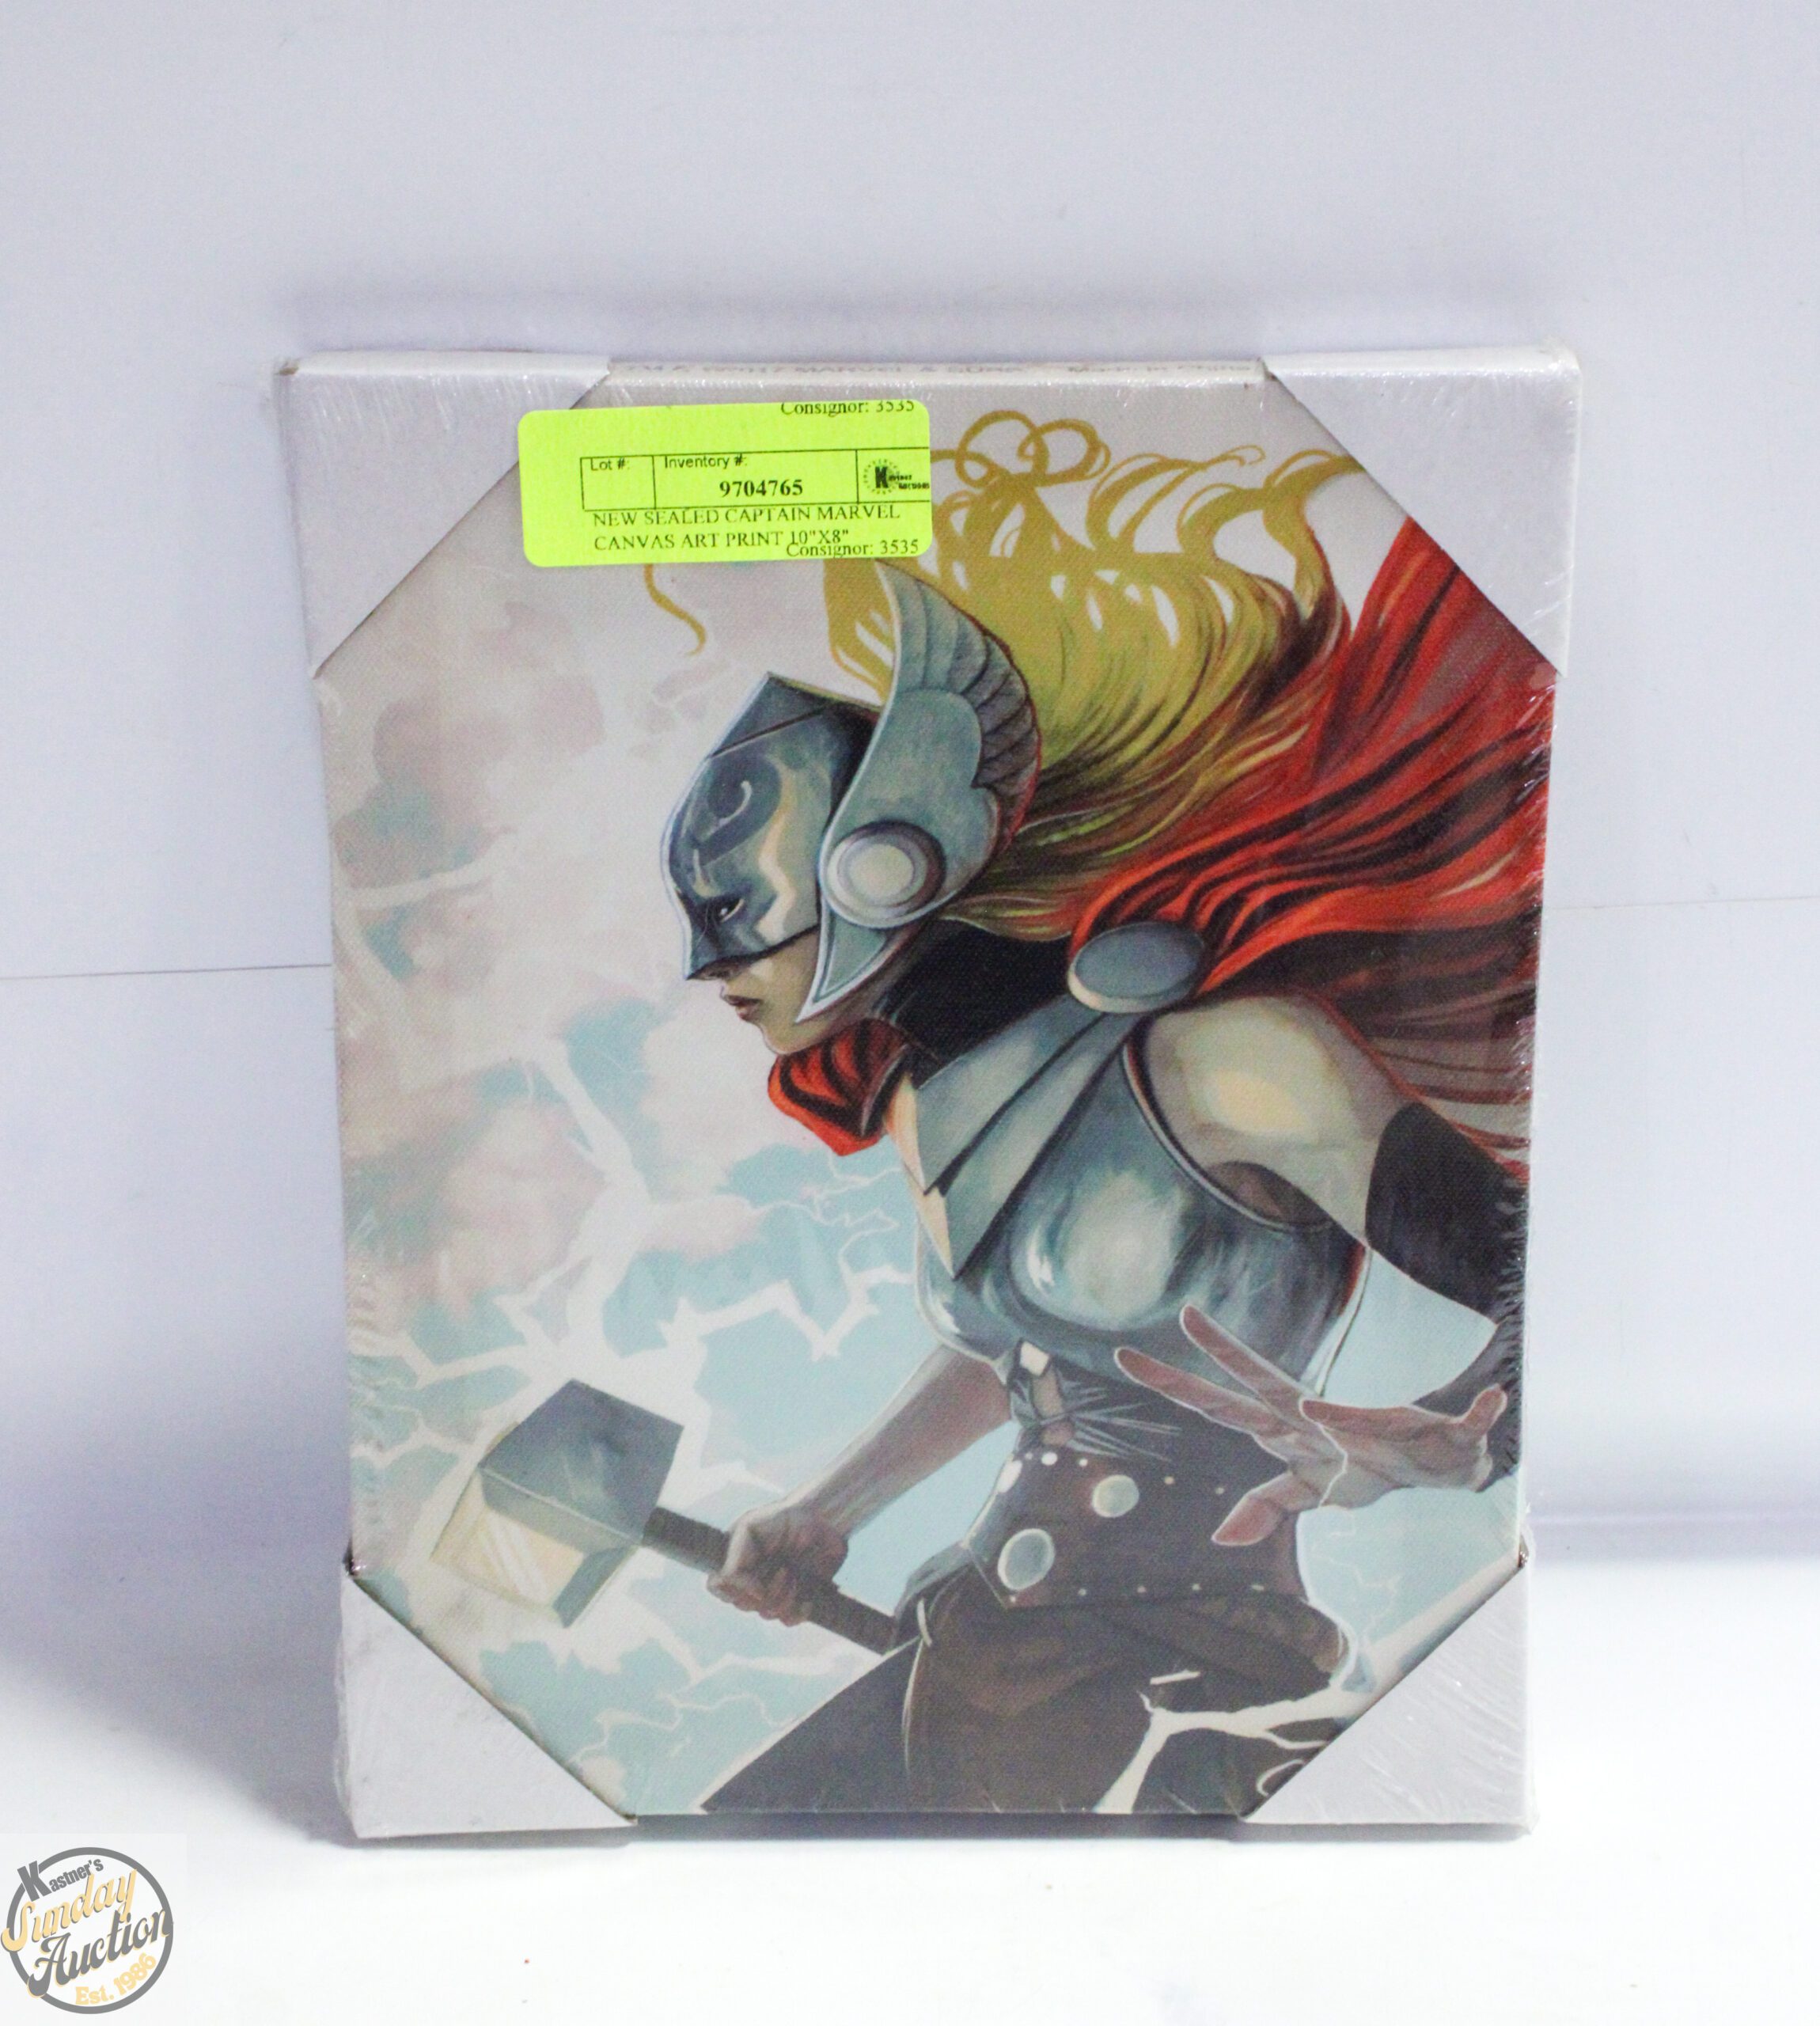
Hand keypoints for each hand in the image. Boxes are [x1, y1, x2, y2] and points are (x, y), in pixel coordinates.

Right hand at [708, 1499, 849, 1625]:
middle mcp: (751, 1576)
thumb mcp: (751, 1527)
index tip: (756, 1584)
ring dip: (783, 1598)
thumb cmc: (787, 1518)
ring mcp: (772, 1588)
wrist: (824, 1519)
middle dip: (765, 1592)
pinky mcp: (794, 1598)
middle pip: (742, 1604)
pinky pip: (788, 1620)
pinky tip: (807, 1599)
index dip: (732, 1591)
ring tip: (796, 1575)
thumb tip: (751, 1595)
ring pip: (766, 1614)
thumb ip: (736, 1559)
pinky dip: (798, 1613)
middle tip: (785, 1569)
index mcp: (737, 1559)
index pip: (717, 1586)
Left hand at [1115, 1304, 1507, 1546]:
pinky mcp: (1438, 1434)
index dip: (1178, 1384)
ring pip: (1355, 1414)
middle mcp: (1324, 1416)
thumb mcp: (1312, 1492)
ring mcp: (1374, 1423)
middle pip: (1262, 1383)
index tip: (1125, 1355)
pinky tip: (1491, 1404)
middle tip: (1181, 1315)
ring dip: (1340, 1420)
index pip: (1223, 1403)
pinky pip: (1463, 1425)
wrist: (1432, 1460)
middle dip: (1224, 1353)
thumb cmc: (1365, 1466)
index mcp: (1292, 1428)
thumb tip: (1220, 1538)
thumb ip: (1265, 1506)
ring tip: (1313, 1412)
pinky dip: (1478, 1416)